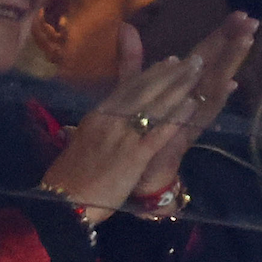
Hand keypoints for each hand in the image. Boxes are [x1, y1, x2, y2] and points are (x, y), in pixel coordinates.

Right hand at [40, 52, 204, 223]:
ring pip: (155, 105)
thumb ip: (99, 127)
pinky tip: (192, 105)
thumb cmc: (70, 176)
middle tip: (194, 60)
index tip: (171, 62)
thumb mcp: (82, 141)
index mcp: (98, 114)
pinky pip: (160, 132)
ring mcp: (123, 136)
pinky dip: (177, 117)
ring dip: (179, 87)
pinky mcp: (134, 156)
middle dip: (172, 74)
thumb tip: (110, 119)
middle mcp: (111, 119)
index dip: (152, 73)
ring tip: (197, 72)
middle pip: (146, 90)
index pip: (129, 87)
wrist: (64, 201)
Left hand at [131, 10, 256, 196]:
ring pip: (214, 86)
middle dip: (233, 44)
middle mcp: (192, 100)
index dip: (220, 35)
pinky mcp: (185, 134)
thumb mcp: (134, 90)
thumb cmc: (141, 131)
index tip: (241, 13)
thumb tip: (126, 25)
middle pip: (215, 66)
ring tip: (246, 41)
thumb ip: (133, 60)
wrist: (137, 171)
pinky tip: (229, 85)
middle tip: (252, 21)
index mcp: (181, 87)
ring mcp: (191, 117)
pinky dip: (215, 100)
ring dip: (229, 64)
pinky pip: (203, 115)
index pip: (203, 55)